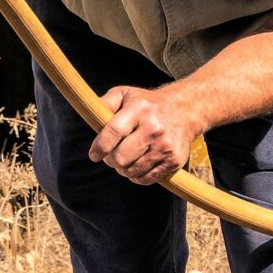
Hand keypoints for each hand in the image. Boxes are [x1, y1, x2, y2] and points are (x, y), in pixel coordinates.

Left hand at [89, 84, 204, 185]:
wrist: (184, 111)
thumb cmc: (146, 104)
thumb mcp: (125, 94)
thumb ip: (105, 102)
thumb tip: (89, 113)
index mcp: (139, 110)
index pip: (114, 132)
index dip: (100, 146)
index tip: (93, 155)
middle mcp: (154, 129)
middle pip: (121, 157)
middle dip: (110, 160)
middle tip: (109, 157)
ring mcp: (165, 146)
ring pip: (133, 170)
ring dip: (122, 169)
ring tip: (122, 160)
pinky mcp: (174, 161)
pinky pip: (147, 178)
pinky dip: (136, 177)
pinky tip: (134, 167)